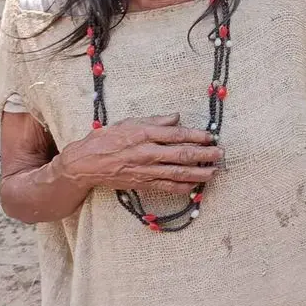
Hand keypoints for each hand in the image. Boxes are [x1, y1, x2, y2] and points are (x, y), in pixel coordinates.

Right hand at [54, 114, 221, 195]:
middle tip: (220, 153)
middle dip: (204, 154)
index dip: (197, 136)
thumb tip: (177, 117)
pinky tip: (194, 186)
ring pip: (177, 173)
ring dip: (198, 173)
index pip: (177, 135)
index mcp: (145, 134)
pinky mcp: (142, 184)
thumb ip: (155, 121)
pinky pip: (166, 187)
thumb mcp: (130, 122)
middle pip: (182, 155)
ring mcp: (145, 170)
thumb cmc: (107, 139)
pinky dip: (182, 187)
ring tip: (214, 171)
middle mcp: (147, 153)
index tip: (211, 136)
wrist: (84, 164)